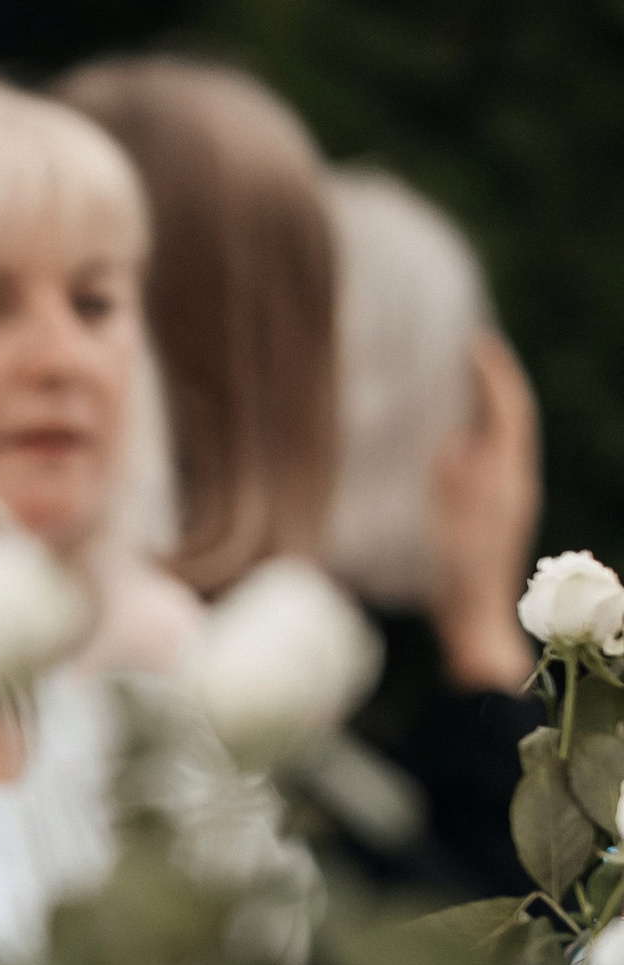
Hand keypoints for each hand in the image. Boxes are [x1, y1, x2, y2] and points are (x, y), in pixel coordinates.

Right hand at [430, 331, 542, 691]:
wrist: (476, 620)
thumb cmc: (457, 577)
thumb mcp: (449, 523)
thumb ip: (454, 481)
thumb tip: (454, 441)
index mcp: (507, 481)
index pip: (509, 414)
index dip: (495, 376)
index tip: (476, 343)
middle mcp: (514, 483)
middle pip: (512, 421)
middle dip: (495, 384)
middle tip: (470, 353)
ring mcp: (507, 499)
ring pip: (503, 438)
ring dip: (486, 407)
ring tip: (460, 384)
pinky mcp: (495, 513)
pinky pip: (490, 457)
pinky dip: (476, 433)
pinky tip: (452, 438)